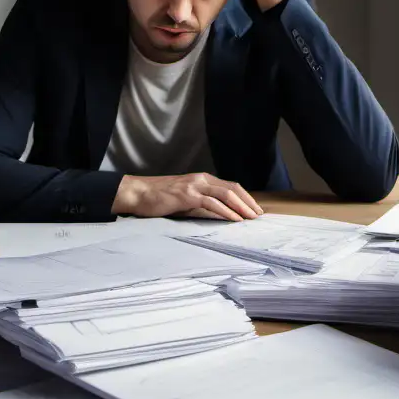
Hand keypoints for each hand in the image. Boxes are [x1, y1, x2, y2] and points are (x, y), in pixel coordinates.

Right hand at [113, 172, 263, 221]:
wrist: (138, 194)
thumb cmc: (160, 198)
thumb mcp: (185, 199)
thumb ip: (202, 203)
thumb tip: (221, 214)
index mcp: (202, 179)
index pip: (231, 186)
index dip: (245, 197)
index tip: (255, 209)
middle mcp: (201, 179)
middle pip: (233, 188)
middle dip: (248, 202)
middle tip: (259, 215)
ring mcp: (194, 186)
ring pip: (225, 194)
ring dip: (241, 207)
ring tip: (251, 219)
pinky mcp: (187, 195)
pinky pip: (212, 203)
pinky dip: (226, 211)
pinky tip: (234, 219)